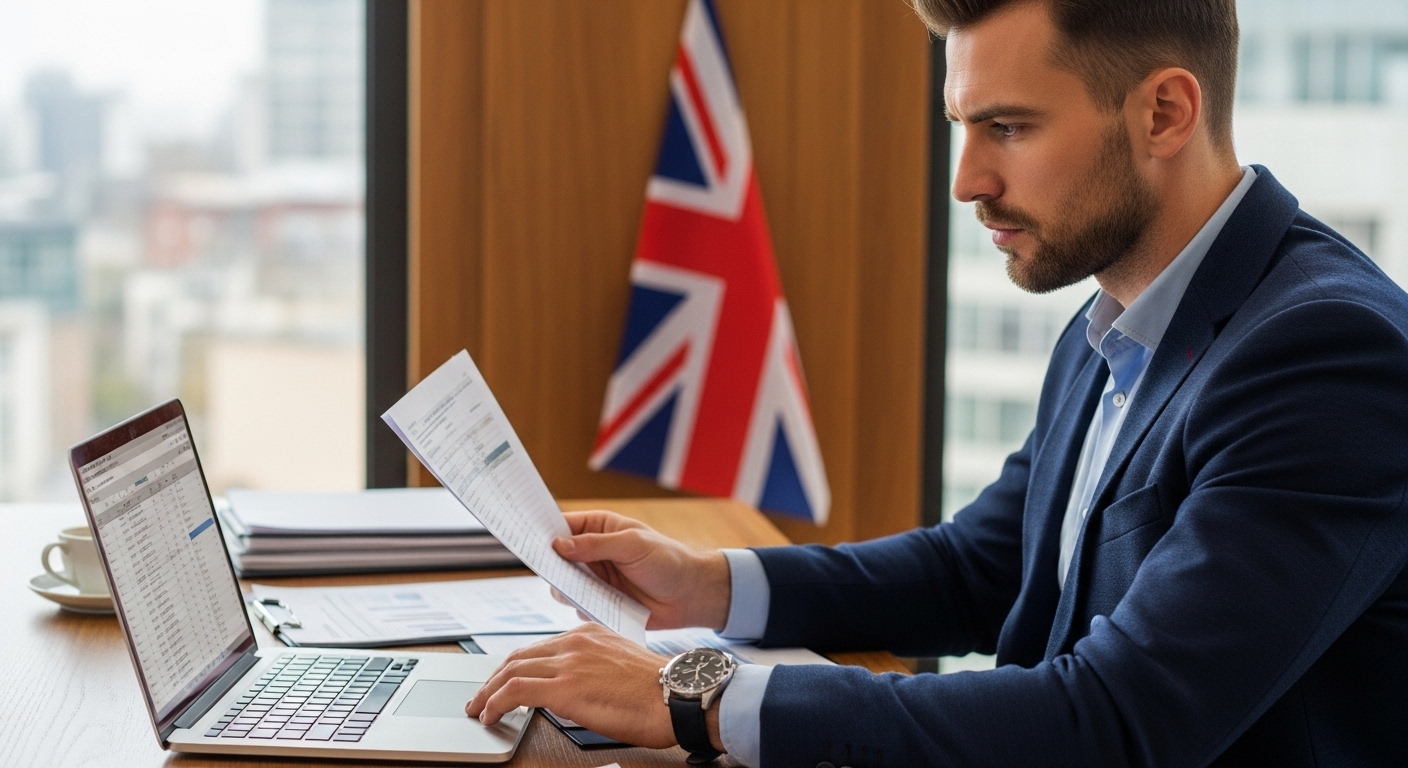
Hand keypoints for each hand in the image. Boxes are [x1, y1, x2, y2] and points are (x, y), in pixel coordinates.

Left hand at [466, 623, 688, 747]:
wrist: (677, 696)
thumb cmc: (660, 690)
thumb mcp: (622, 666)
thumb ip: (594, 668)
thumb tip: (577, 689)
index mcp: (589, 634)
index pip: (539, 647)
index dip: (515, 666)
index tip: (504, 681)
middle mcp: (575, 642)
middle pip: (518, 656)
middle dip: (494, 678)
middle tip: (482, 696)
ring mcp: (568, 662)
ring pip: (510, 671)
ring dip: (487, 692)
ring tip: (478, 709)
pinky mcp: (563, 687)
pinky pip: (513, 691)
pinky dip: (495, 703)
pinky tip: (490, 716)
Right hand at [553, 510, 731, 629]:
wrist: (691, 596)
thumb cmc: (668, 560)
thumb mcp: (633, 545)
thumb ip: (596, 545)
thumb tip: (559, 545)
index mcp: (599, 528)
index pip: (561, 526)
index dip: (542, 531)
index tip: (525, 538)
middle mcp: (592, 553)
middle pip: (556, 558)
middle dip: (552, 566)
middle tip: (553, 572)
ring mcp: (595, 579)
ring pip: (563, 586)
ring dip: (568, 590)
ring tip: (585, 592)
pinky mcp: (601, 603)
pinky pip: (579, 607)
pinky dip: (585, 609)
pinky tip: (601, 608)